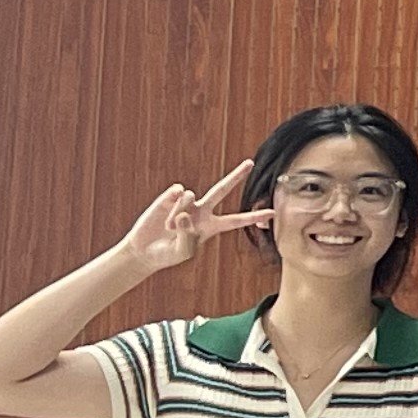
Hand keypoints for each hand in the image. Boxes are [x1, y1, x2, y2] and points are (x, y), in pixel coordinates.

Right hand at [118, 163, 265, 279]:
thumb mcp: (182, 252)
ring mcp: (186, 203)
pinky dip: (172, 202)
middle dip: (236, 176)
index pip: (236, 220)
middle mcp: (202, 211)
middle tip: (251, 162)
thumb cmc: (167, 254)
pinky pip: (178, 192)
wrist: (144, 251)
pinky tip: (168, 207)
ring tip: (169, 228)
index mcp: (211, 226)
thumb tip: (185, 214)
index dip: (253, 217)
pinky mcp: (170, 198)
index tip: (273, 213)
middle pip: (222, 189)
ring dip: (179, 213)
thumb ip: (187, 235)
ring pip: (191, 196)